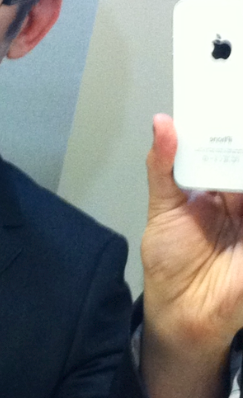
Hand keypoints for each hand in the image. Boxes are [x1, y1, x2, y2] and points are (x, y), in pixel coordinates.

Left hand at [140, 114, 241, 397]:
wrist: (183, 311)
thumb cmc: (171, 262)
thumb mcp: (163, 209)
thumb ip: (164, 166)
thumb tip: (162, 122)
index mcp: (222, 184)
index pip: (232, 144)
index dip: (231, 120)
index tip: (231, 85)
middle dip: (238, 134)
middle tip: (235, 97)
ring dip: (240, 155)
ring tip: (231, 177)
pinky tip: (237, 190)